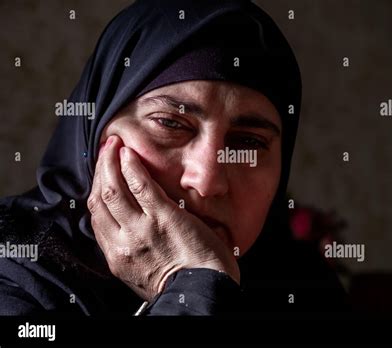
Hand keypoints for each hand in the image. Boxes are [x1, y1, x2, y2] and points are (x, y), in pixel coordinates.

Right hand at [87, 135, 239, 300]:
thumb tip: (132, 230)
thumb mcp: (145, 275)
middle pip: (100, 198)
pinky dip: (131, 167)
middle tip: (105, 151)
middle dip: (100, 170)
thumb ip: (134, 252)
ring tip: (113, 145)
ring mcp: (141, 229)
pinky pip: (140, 186)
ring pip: (114, 189)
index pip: (97, 216)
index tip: (101, 175)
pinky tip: (129, 153)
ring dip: (110, 163)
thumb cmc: (182, 284)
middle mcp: (122, 242)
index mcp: (117, 257)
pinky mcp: (163, 217)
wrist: (203, 292)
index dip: (96, 190)